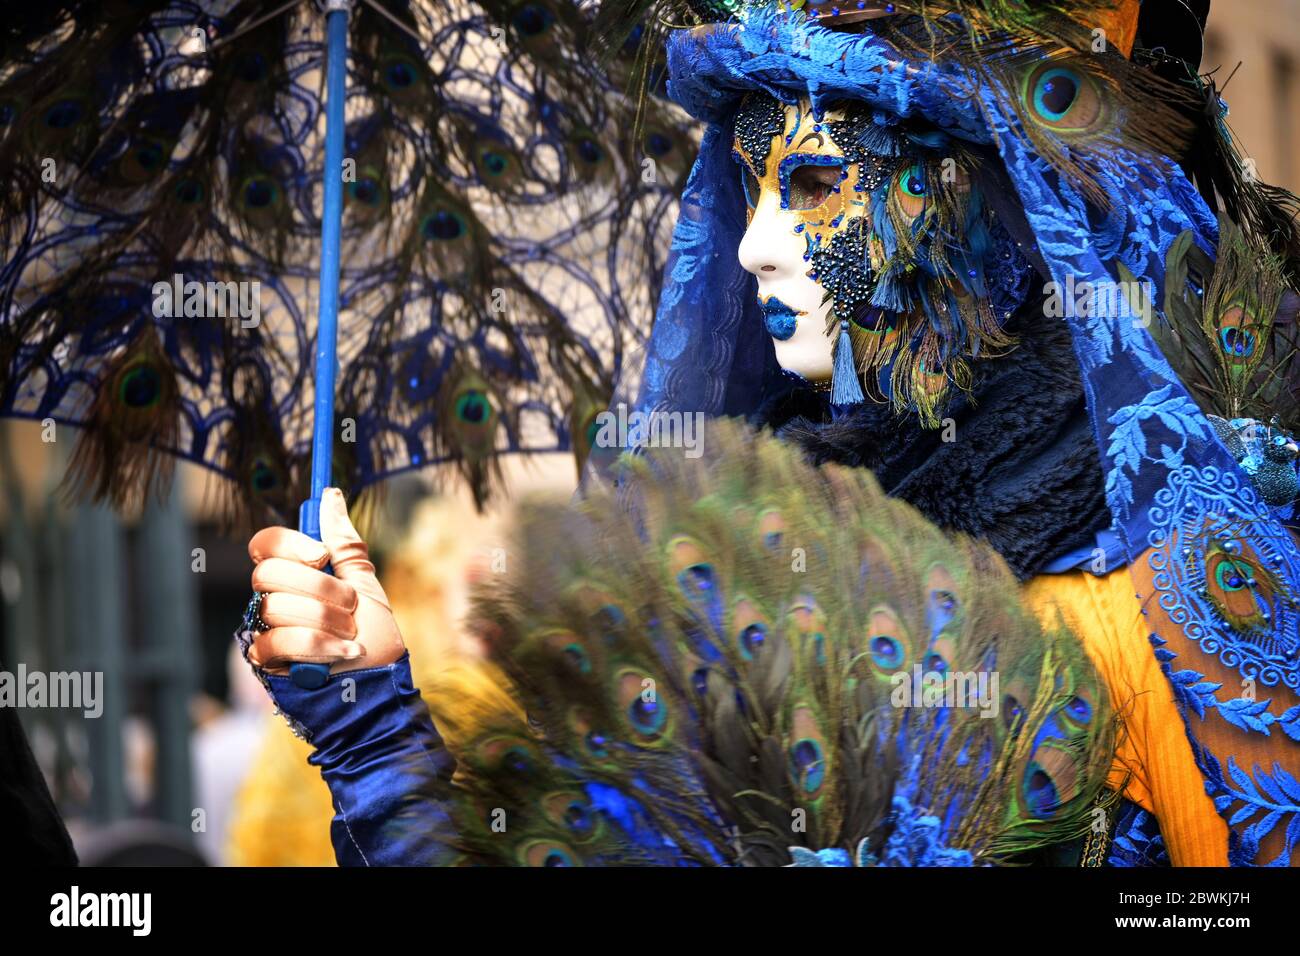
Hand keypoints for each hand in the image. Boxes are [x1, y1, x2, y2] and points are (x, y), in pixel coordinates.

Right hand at [246, 487, 405, 674]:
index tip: (322, 556)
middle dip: (319, 589)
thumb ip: (344, 544)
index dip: (289, 544)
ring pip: (276, 607)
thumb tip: (330, 496)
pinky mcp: (267, 663)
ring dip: (326, 621)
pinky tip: (342, 653)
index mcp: (297, 575)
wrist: (382, 688)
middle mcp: (275, 599)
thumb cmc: (376, 638)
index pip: (266, 544)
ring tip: (351, 635)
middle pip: (267, 573)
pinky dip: (317, 647)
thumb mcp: (367, 585)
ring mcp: (268, 630)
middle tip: (348, 605)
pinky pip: (274, 642)